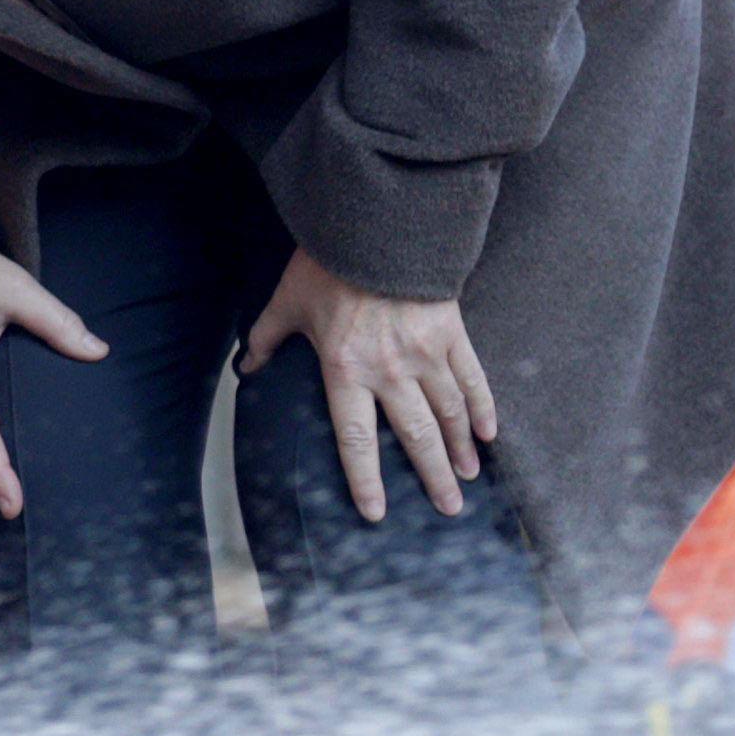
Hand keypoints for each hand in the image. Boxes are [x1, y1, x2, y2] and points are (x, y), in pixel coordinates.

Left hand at [239, 251, 496, 521]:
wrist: (375, 222)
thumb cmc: (327, 263)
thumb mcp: (286, 301)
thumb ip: (267, 339)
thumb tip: (245, 366)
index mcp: (345, 370)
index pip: (355, 439)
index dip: (365, 480)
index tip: (376, 513)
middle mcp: (389, 370)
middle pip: (416, 437)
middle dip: (433, 478)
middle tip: (448, 510)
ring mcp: (425, 353)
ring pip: (450, 414)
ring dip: (461, 450)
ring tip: (468, 478)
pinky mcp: (451, 333)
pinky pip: (471, 379)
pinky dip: (482, 408)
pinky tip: (488, 435)